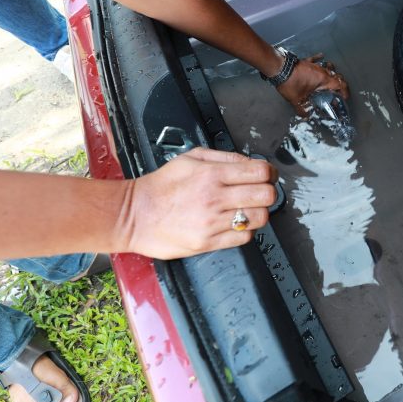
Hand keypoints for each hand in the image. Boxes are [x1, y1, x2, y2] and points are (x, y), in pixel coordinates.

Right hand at [116, 147, 278, 258]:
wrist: (133, 215)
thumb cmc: (161, 186)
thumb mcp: (190, 158)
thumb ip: (223, 158)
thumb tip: (249, 162)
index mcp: (212, 174)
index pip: (260, 171)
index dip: (269, 173)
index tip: (266, 175)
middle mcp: (215, 198)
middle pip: (266, 195)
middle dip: (268, 192)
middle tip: (260, 193)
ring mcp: (212, 222)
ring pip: (259, 218)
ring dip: (258, 213)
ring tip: (247, 209)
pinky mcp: (207, 243)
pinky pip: (243, 237)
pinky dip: (245, 230)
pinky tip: (234, 224)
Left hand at [276, 53, 349, 115]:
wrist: (278, 68)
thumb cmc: (290, 83)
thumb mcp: (296, 100)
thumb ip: (302, 110)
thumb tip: (305, 116)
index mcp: (323, 80)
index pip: (340, 85)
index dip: (345, 92)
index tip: (344, 99)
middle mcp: (322, 71)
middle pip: (337, 76)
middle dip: (339, 85)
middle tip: (337, 94)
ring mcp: (314, 65)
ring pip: (328, 68)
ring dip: (331, 74)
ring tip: (330, 80)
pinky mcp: (307, 61)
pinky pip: (316, 59)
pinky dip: (320, 59)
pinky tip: (322, 56)